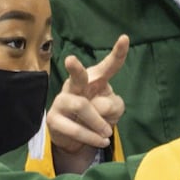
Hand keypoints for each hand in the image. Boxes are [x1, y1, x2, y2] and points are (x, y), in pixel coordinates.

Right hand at [49, 34, 128, 172]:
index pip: (107, 66)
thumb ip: (113, 105)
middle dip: (74, 68)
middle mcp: (76, 85)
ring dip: (97, 122)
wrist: (76, 138)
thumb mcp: (113, 110)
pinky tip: (100, 141)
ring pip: (81, 106)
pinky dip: (90, 136)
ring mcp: (62, 101)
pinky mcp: (54, 119)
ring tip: (107, 133)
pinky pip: (74, 128)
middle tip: (70, 60)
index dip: (117, 54)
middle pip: (77, 75)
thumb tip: (98, 107)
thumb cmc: (97, 116)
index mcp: (94, 79)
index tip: (125, 38)